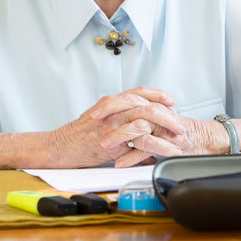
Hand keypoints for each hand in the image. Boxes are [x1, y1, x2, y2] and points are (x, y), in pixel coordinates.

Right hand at [50, 87, 181, 167]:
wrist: (61, 146)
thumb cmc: (80, 135)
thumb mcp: (102, 122)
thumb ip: (121, 123)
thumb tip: (142, 135)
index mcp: (112, 102)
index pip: (139, 92)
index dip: (157, 95)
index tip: (171, 101)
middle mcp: (113, 108)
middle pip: (146, 103)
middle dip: (167, 113)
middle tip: (179, 123)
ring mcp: (112, 123)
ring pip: (144, 117)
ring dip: (164, 126)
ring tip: (176, 136)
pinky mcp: (111, 139)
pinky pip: (136, 138)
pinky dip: (152, 143)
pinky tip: (162, 149)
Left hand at [96, 103, 224, 167]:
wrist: (201, 140)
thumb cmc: (175, 132)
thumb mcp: (155, 121)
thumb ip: (138, 117)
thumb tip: (114, 120)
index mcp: (151, 106)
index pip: (128, 98)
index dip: (109, 103)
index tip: (92, 111)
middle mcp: (156, 114)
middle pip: (132, 105)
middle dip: (111, 112)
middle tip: (94, 120)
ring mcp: (161, 128)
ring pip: (139, 127)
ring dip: (120, 136)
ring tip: (105, 146)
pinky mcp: (167, 143)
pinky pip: (148, 148)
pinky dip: (132, 156)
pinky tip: (120, 163)